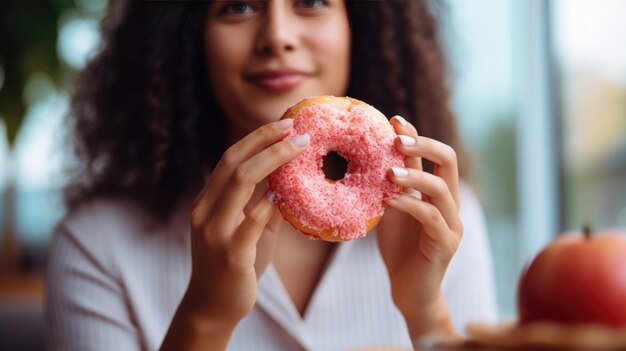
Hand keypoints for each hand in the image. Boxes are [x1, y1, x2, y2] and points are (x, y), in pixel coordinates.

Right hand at [161, 119, 308, 350]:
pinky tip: (286, 193)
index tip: (282, 123)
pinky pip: (252, 221)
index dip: (256, 138)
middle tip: (294, 127)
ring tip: (300, 147)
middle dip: (265, 140)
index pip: (228, 159)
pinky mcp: (231, 255)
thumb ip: (263, 207)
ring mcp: (215, 232)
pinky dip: (269, 203)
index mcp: (207, 203)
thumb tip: (290, 184)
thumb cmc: (233, 266)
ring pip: (240, 182)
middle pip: (233, 163)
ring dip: (274, 160)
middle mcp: (205, 212)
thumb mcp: (247, 232)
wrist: (212, 307)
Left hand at [377, 115, 462, 338]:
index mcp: (439, 192)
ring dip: (414, 176)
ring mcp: (452, 224)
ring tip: (387, 172)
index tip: (393, 120)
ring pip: (440, 188)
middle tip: (396, 139)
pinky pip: (430, 217)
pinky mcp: (445, 244)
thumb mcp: (391, 210)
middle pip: (449, 161)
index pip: (435, 155)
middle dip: (423, 144)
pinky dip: (409, 204)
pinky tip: (388, 200)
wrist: (408, 291)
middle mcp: (451, 203)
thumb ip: (388, 186)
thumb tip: (367, 157)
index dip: (417, 135)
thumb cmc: (399, 249)